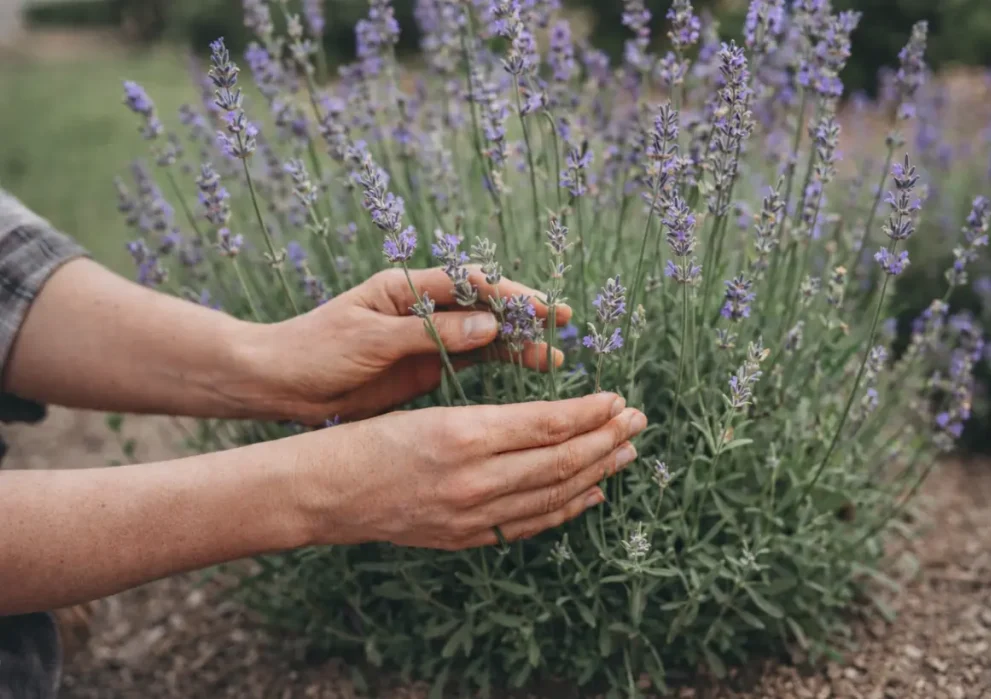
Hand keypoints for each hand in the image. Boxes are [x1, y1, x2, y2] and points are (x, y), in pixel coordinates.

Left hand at [254, 267, 570, 422]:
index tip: (544, 306)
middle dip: (525, 315)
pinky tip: (527, 373)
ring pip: (484, 337)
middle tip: (564, 326)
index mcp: (406, 288)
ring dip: (519, 345)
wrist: (279, 384)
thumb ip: (429, 333)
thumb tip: (487, 326)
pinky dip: (500, 366)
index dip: (510, 293)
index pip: (469, 283)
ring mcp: (426, 337)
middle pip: (484, 307)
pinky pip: (472, 362)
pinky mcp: (425, 366)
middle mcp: (422, 308)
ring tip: (555, 360)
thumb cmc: (313, 351)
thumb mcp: (368, 339)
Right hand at [297, 393, 646, 549]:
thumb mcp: (431, 411)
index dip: (591, 413)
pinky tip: (590, 494)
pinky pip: (530, 525)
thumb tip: (555, 422)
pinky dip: (565, 509)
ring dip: (596, 473)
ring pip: (553, 495)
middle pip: (561, 460)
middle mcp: (475, 479)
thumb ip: (494, 424)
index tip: (618, 400)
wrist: (326, 491)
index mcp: (465, 434)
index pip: (550, 424)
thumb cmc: (369, 437)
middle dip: (607, 440)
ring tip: (625, 454)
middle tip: (637, 421)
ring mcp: (473, 516)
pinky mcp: (467, 538)